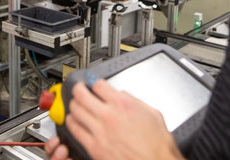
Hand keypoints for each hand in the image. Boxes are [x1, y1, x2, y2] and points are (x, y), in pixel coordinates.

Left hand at [45, 80, 183, 159]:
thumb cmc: (157, 144)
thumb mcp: (152, 113)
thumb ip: (134, 101)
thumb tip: (123, 96)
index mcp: (123, 104)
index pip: (98, 85)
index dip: (95, 83)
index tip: (94, 84)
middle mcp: (108, 115)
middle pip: (82, 95)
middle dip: (78, 89)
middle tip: (78, 89)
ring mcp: (99, 131)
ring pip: (76, 111)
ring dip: (73, 105)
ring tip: (74, 103)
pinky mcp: (94, 147)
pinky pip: (75, 131)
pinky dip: (71, 123)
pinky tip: (72, 121)